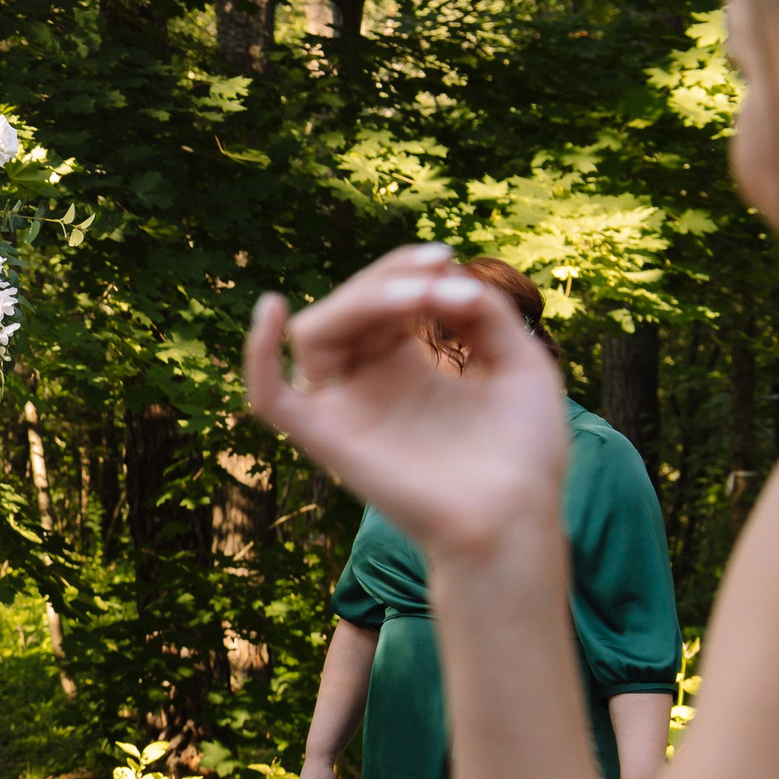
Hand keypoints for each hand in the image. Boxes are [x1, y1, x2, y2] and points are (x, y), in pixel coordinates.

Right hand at [245, 243, 570, 568]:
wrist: (515, 519)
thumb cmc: (522, 453)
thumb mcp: (520, 364)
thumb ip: (486, 312)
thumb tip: (442, 279)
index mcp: (404, 364)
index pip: (381, 298)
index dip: (404, 268)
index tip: (449, 259)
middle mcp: (366, 382)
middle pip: (347, 307)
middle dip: (389, 280)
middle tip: (436, 281)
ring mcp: (343, 409)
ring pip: (315, 333)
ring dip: (359, 300)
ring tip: (414, 297)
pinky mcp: (325, 438)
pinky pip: (270, 395)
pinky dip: (257, 353)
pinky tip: (270, 308)